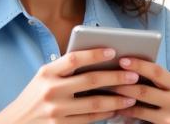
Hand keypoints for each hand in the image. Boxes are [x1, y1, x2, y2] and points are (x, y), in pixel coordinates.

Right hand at [0, 46, 140, 122]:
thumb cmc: (35, 95)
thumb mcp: (44, 76)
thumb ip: (66, 67)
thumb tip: (102, 57)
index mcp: (47, 73)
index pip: (74, 59)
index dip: (95, 54)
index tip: (114, 51)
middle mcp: (51, 91)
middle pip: (90, 81)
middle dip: (116, 78)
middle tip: (134, 75)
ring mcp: (55, 112)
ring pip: (93, 104)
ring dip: (116, 100)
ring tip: (132, 95)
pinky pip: (87, 120)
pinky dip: (104, 115)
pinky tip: (116, 110)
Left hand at [111, 56, 169, 121]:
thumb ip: (164, 83)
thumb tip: (138, 72)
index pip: (157, 71)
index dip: (139, 65)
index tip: (123, 59)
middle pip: (144, 91)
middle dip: (123, 85)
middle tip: (106, 79)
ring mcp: (168, 119)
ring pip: (138, 109)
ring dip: (120, 103)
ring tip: (107, 96)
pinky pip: (139, 123)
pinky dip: (127, 118)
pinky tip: (118, 114)